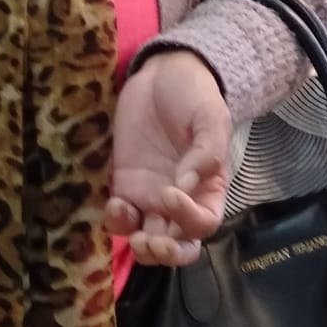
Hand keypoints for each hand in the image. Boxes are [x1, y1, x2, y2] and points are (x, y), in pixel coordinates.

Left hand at [106, 49, 230, 266]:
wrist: (162, 73)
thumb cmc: (194, 94)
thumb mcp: (210, 116)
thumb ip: (206, 151)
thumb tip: (187, 184)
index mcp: (209, 188)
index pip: (204, 223)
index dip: (189, 220)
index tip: (170, 194)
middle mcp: (182, 201)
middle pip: (178, 244)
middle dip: (166, 253)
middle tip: (149, 241)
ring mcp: (151, 197)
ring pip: (148, 240)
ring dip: (142, 246)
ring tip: (133, 234)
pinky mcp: (125, 186)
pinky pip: (121, 218)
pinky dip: (117, 221)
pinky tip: (115, 205)